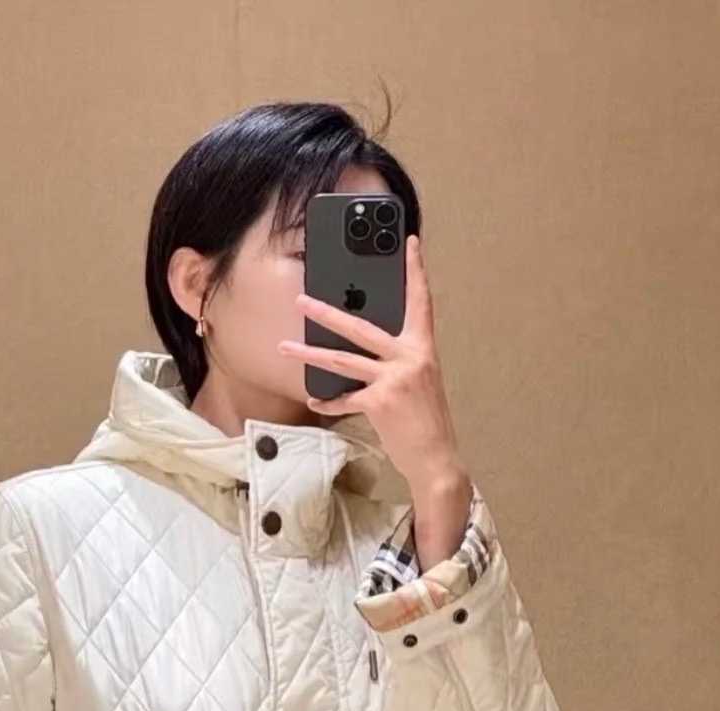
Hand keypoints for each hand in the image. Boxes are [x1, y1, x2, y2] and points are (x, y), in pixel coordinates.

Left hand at [277, 234, 466, 494]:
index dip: (416, 270)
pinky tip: (315, 400)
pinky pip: (344, 398)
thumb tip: (366, 349)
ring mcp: (394, 378)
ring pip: (342, 360)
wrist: (436, 457)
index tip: (410, 243)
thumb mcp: (419, 382)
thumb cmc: (425, 421)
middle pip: (361, 327)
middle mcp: (410, 357)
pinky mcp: (380, 401)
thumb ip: (397, 361)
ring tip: (284, 347)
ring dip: (308, 354)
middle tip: (302, 299)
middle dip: (326, 312)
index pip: (421, 301)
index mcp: (422, 348)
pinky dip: (329, 402)